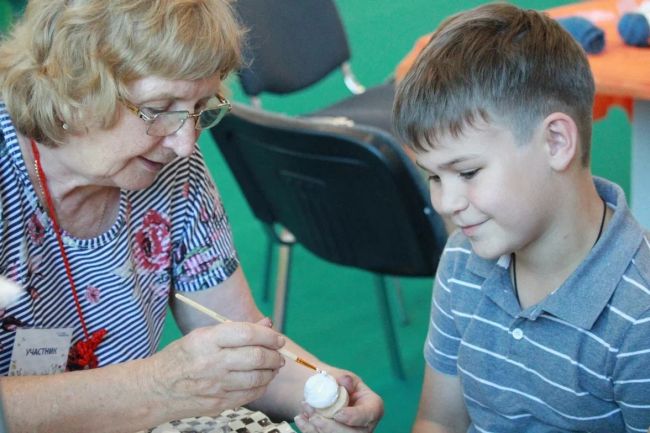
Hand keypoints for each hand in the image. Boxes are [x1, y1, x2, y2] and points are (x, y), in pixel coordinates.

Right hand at [149, 318, 285, 417]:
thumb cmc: (180, 357)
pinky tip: (262, 380)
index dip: (268, 335)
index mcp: (206, 341)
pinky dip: (262, 386)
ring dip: (271, 371)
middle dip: (274, 355)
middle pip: (256, 357)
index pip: (246, 333)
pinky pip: (250, 395)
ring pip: (257, 378)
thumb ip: (236, 331)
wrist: (155, 389)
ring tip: (273, 366)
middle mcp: (212, 363)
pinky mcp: (219, 404)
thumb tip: (266, 324)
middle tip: (279, 354)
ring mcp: (216, 386)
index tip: (277, 338)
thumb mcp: (202, 336)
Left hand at [294, 373, 383, 432]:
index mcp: (372, 408)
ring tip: (304, 412)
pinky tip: (301, 419)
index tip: (338, 414)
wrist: (326, 393)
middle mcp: (364, 426)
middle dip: (329, 427)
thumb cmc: (339, 385)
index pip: (368, 415)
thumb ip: (344, 380)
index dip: (354, 417)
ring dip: (316, 429)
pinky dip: (309, 431)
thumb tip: (344, 381)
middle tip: (312, 415)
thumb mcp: (343, 378)